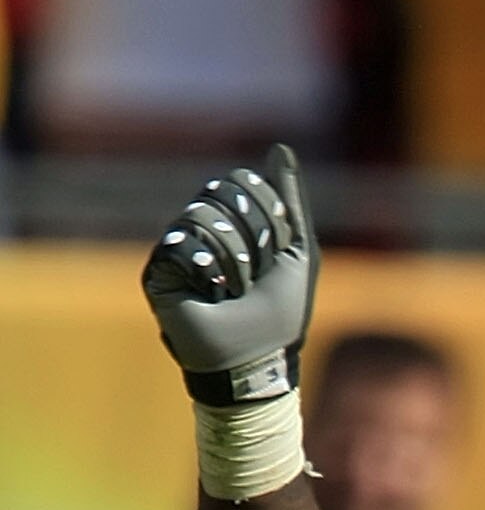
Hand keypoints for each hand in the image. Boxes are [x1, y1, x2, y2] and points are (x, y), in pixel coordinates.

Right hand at [141, 143, 317, 406]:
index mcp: (235, 223)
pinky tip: (211, 291)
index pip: (243, 183)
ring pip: (201, 215)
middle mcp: (204, 230)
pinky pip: (181, 243)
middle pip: (221, 192)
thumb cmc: (281, 315)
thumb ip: (290, 202)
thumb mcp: (299, 253)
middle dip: (252, 235)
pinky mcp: (160, 271)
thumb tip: (280, 149)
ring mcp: (179, 249)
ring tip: (234, 289)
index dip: (268, 213)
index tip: (276, 251)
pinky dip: (207, 269)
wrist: (254, 361)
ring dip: (233, 258)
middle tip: (254, 274)